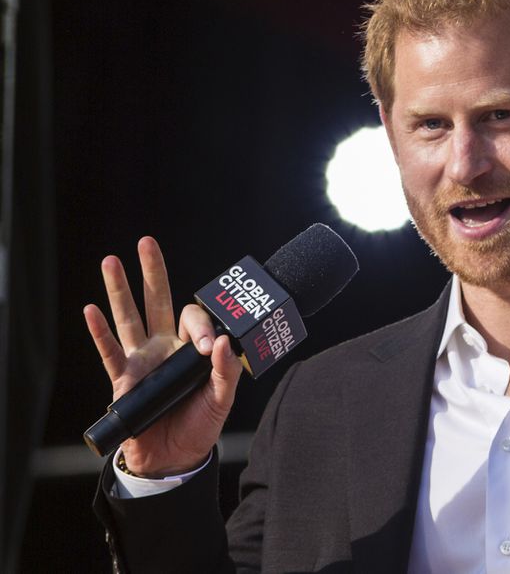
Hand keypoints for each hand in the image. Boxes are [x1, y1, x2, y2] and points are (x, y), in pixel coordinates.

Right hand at [84, 236, 242, 476]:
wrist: (175, 458)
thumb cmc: (200, 426)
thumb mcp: (222, 400)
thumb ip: (227, 372)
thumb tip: (224, 343)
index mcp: (190, 349)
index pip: (194, 319)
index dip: (202, 326)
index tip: (209, 347)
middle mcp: (164, 348)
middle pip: (156, 302)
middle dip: (152, 273)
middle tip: (146, 242)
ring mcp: (141, 361)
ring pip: (128, 319)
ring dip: (118, 290)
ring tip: (110, 261)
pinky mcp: (123, 380)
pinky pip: (109, 352)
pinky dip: (99, 332)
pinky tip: (91, 310)